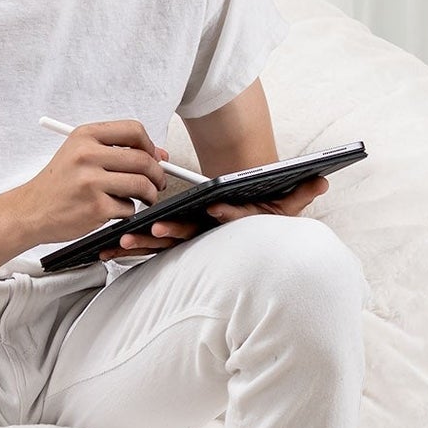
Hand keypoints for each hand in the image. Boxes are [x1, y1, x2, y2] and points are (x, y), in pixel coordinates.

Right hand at [16, 118, 167, 244]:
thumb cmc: (58, 183)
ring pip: (141, 185)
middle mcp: (87, 155)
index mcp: (85, 136)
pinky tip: (112, 209)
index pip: (133, 130)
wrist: (30, 210)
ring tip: (143, 198)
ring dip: (149, 194)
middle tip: (157, 183)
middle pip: (143, 160)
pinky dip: (127, 211)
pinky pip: (129, 208)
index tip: (153, 157)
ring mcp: (91, 182)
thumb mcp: (80, 155)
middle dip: (157, 175)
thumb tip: (159, 155)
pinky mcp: (95, 208)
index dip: (150, 145)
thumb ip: (117, 151)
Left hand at [98, 171, 329, 259]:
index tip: (214, 208)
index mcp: (234, 225)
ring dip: (142, 244)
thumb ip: (301, 192)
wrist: (244, 228)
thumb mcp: (286, 203)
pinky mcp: (169, 242)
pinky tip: (104, 247)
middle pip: (190, 236)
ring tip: (119, 241)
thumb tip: (322, 180)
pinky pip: (146, 247)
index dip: (224, 215)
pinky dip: (127, 248)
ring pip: (163, 246)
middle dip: (172, 232)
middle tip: (155, 227)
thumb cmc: (259, 212)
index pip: (230, 219)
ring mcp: (188, 242)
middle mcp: (210, 237)